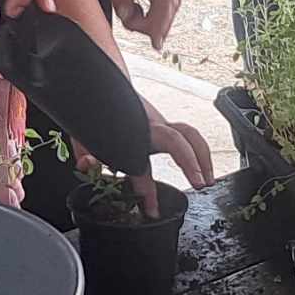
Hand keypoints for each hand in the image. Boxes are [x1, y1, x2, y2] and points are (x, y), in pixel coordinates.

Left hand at [71, 93, 213, 220]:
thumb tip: (86, 164)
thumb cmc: (99, 110)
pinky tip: (203, 166)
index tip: (152, 211)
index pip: (143, 167)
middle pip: (180, 139)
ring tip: (208, 179)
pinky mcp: (165, 125)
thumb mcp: (85, 132)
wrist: (105, 83)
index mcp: (133, 132)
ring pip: (191, 135)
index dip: (147, 192)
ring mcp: (160, 124)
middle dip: (192, 161)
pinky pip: (188, 135)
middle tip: (200, 183)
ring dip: (204, 157)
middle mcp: (152, 126)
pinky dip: (199, 150)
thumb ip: (85, 150)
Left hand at [100, 0, 181, 49]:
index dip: (162, 24)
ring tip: (132, 18)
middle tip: (132, 26)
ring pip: (169, 11)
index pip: (166, 2)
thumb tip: (127, 15)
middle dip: (152, 27)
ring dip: (153, 22)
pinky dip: (156, 17)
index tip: (155, 42)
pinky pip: (166, 7)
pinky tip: (143, 18)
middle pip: (169, 11)